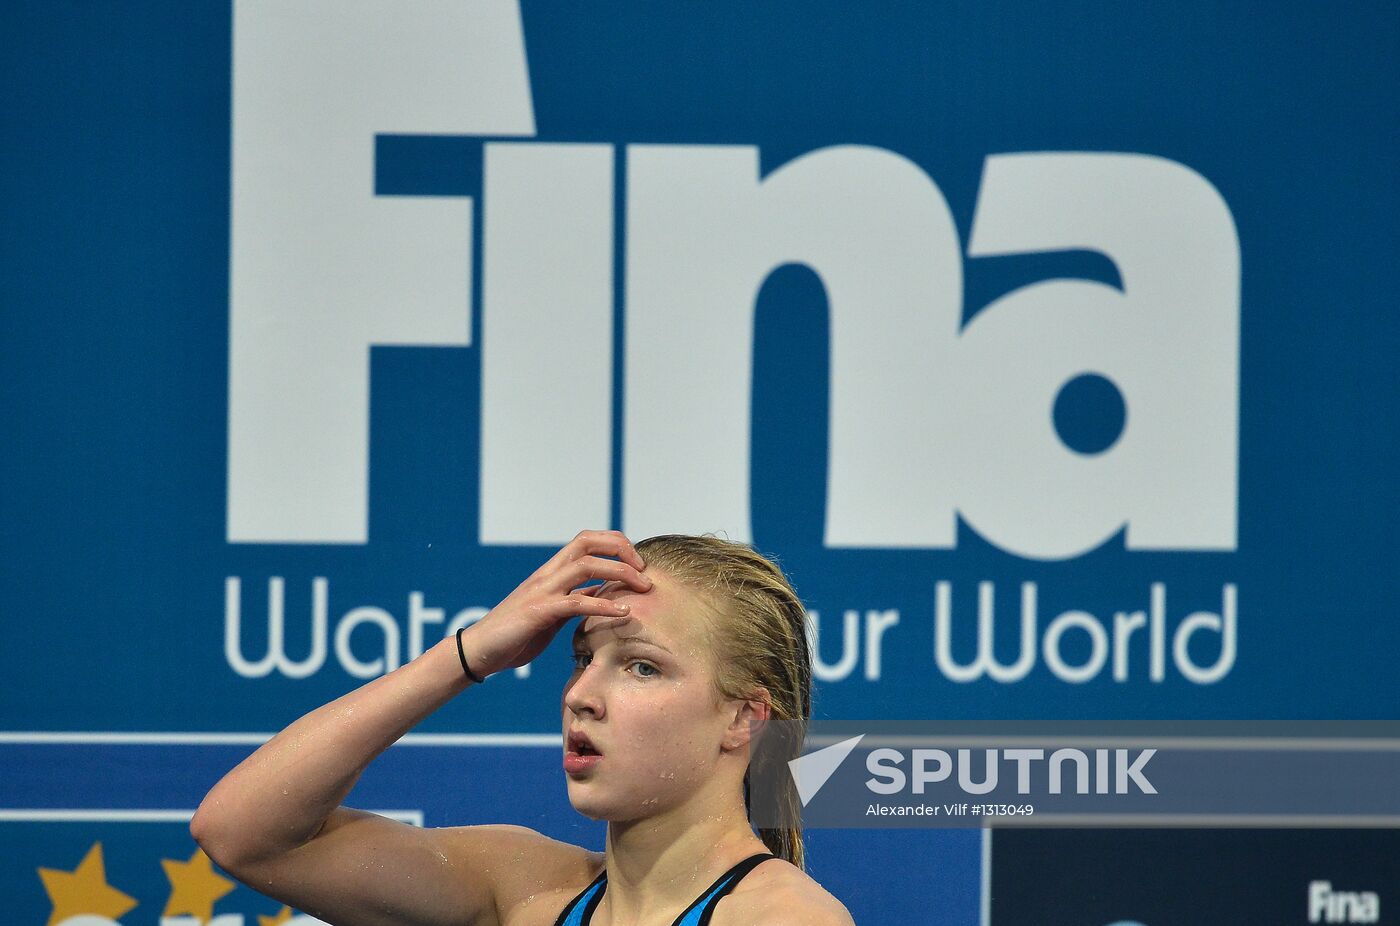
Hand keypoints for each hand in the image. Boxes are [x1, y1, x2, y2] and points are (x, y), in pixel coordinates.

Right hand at [459, 530, 650, 677]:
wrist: (480, 651)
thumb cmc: (515, 635)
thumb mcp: (551, 613)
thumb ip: (573, 600)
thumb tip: (601, 595)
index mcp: (551, 572)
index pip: (586, 541)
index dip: (614, 544)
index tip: (637, 563)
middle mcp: (547, 574)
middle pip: (588, 542)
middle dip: (622, 549)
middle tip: (645, 570)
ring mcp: (542, 590)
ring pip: (586, 565)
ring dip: (621, 572)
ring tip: (644, 587)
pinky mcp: (539, 611)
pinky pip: (577, 601)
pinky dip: (604, 604)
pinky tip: (624, 613)